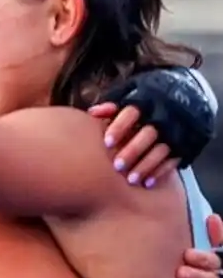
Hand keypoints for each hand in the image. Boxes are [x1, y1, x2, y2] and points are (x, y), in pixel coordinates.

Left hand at [88, 67, 216, 186]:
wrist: (186, 96)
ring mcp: (176, 130)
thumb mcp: (131, 94)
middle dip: (133, 150)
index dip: (119, 127)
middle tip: (116, 166)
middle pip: (148, 133)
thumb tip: (91, 113)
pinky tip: (147, 182)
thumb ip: (112, 104)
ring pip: (162, 149)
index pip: (132, 113)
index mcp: (147, 102)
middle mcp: (163, 116)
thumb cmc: (146, 101)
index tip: (106, 142)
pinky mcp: (185, 144)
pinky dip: (161, 171)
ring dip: (146, 165)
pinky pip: (175, 159)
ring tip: (130, 180)